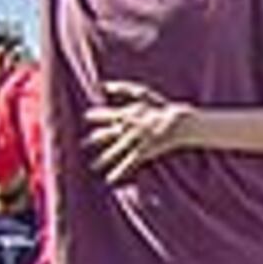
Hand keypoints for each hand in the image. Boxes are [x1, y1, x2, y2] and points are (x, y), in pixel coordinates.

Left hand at [83, 81, 202, 181]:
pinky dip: (119, 171)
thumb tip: (102, 84)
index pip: (109, 115)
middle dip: (95, 139)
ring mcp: (137, 140)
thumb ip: (122, 88)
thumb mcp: (143, 93)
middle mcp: (129, 127)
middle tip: (81, 144)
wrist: (180, 122)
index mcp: (129, 113)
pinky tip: (110, 179)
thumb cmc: (162, 107)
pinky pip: (129, 163)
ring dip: (104, 158)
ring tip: (93, 166)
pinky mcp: (145, 152)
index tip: (86, 116)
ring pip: (116, 151)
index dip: (97, 116)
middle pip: (109, 134)